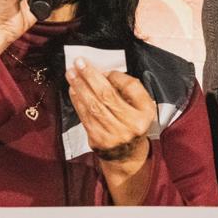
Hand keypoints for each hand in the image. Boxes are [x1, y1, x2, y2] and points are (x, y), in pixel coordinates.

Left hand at [66, 58, 157, 203]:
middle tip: (79, 62)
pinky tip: (73, 90)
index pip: (131, 87)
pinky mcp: (99, 140)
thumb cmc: (132, 124)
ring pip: (93, 105)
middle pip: (107, 95)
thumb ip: (127, 90)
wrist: (127, 155)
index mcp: (146, 113)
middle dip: (91, 76)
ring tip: (72, 74)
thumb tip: (102, 73)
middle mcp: (132, 124)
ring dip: (80, 87)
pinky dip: (77, 101)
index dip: (116, 76)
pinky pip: (85, 117)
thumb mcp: (139, 107)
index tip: (104, 69)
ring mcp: (115, 134)